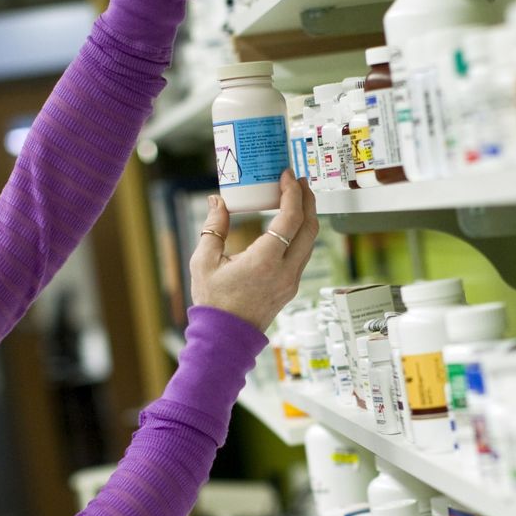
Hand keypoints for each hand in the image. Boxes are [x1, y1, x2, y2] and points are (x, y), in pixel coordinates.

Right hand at [190, 173, 319, 330]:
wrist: (225, 339)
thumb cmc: (213, 304)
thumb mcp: (204, 262)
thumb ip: (213, 228)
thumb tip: (217, 201)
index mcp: (265, 261)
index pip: (290, 219)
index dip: (292, 193)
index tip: (287, 176)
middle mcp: (285, 271)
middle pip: (310, 227)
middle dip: (307, 199)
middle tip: (298, 180)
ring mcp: (291, 280)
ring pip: (310, 241)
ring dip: (306, 216)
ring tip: (295, 197)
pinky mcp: (291, 287)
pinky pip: (303, 253)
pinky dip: (301, 233)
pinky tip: (289, 224)